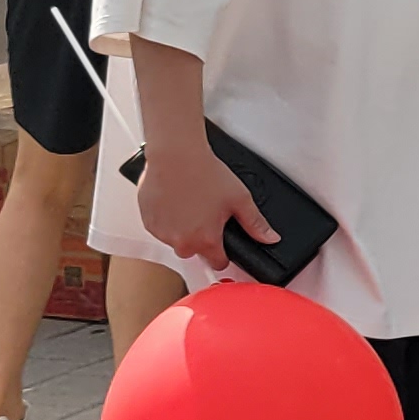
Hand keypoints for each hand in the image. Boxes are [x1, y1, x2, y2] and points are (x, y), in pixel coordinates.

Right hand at [136, 129, 275, 263]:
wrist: (176, 156)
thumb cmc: (205, 174)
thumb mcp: (240, 199)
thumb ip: (255, 223)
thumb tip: (270, 238)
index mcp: (205, 240)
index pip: (218, 263)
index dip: (224, 253)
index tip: (224, 244)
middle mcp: (181, 241)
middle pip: (195, 251)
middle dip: (202, 238)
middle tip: (207, 215)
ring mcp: (162, 233)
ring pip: (176, 240)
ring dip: (183, 229)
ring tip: (191, 205)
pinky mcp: (148, 222)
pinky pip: (161, 229)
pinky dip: (168, 221)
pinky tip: (176, 203)